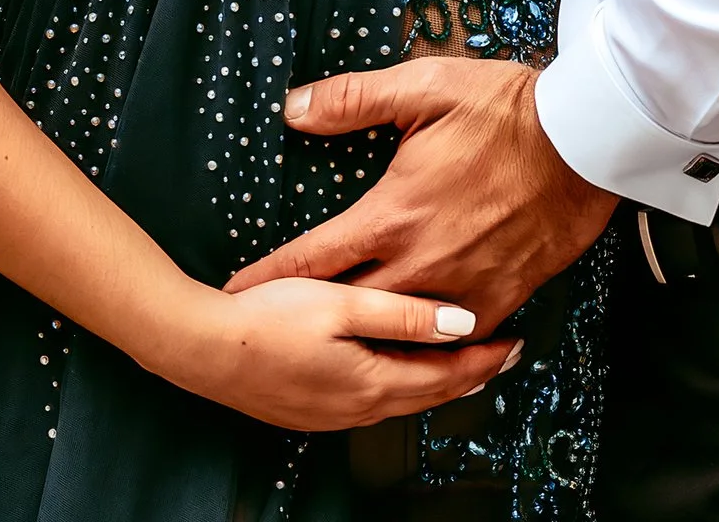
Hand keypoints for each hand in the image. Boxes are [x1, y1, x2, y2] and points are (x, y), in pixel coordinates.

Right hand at [155, 275, 519, 431]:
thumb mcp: (342, 304)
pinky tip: (403, 371)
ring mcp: (333, 414)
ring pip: (404, 399)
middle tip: (507, 355)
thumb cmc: (266, 321)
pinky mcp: (313, 409)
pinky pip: (376, 401)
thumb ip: (403, 314)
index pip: (446, 375)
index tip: (517, 342)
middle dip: (472, 374)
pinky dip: (404, 385)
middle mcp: (357, 408)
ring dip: (438, 382)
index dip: (486, 358)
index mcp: (371, 382)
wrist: (201, 349)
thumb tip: (461, 322)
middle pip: (431, 394)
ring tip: (465, 362)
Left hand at [224, 59, 618, 333]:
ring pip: (403, 334)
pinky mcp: (503, 294)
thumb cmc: (505, 110)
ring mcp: (463, 285)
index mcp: (393, 213)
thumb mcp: (425, 86)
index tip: (237, 295)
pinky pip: (457, 338)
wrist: (585, 139)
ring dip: (369, 344)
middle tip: (275, 339)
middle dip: (311, 324)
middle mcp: (421, 260)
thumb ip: (353, 99)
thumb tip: (293, 110)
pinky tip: (419, 352)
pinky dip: (434, 347)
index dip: (270, 278)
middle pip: (351, 311)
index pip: (315, 258)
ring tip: (337, 358)